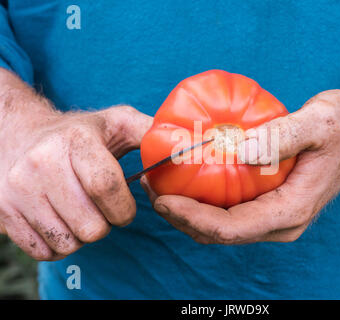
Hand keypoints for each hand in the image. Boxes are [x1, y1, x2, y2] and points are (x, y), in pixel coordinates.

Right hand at [0, 71, 152, 258]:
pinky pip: (44, 251)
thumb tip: (188, 144)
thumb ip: (150, 133)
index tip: (126, 207)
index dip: (124, 208)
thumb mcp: (115, 123)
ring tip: (81, 211)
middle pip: (91, 225)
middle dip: (107, 224)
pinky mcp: (4, 211)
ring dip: (84, 234)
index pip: (106, 187)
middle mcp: (41, 163)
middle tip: (101, 207)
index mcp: (75, 141)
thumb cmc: (78, 134)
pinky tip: (61, 220)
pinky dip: (60, 244)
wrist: (18, 136)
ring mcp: (18, 189)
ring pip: (69, 242)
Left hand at [143, 89, 339, 243]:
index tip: (161, 200)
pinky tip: (188, 180)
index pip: (231, 229)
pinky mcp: (269, 204)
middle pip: (220, 234)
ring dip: (189, 211)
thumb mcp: (318, 123)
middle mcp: (280, 222)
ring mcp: (275, 216)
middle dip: (181, 218)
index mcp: (291, 210)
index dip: (192, 218)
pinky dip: (204, 201)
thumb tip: (237, 151)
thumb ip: (279, 137)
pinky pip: (230, 211)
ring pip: (222, 227)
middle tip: (151, 189)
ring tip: (160, 186)